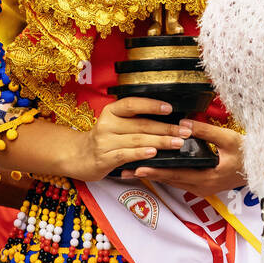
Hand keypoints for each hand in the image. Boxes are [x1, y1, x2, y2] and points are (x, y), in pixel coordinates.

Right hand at [74, 97, 190, 182]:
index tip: (170, 109)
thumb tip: (167, 119)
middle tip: (184, 131)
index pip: (132, 104)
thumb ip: (134, 120)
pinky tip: (154, 153)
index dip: (151, 105)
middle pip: (140, 124)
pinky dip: (140, 153)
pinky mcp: (104, 158)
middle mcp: (107, 124)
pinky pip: (125, 155)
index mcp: (111, 111)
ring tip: (177, 143)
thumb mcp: (115, 123)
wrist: (78, 156)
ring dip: (160, 141)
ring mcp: (104, 141)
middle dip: (166, 128)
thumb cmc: (104, 138)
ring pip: (136, 140)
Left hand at [121, 121, 244, 196]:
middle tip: (127, 170)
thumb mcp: (228, 138)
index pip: (176, 175)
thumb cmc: (249, 152)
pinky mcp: (205, 185)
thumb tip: (183, 124)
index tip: (138, 167)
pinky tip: (158, 168)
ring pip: (175, 182)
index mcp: (207, 178)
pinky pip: (182, 181)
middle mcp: (203, 187)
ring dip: (157, 175)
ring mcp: (204, 188)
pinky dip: (169, 175)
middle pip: (171, 181)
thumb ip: (205, 131)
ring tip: (136, 170)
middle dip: (150, 175)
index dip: (156, 171)